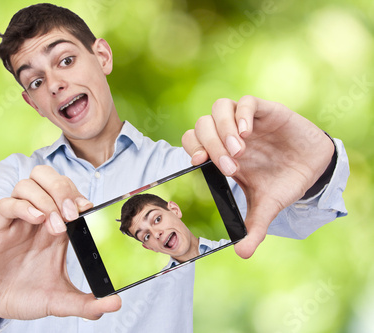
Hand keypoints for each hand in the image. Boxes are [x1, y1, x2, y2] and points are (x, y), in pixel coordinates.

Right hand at [0, 165, 120, 319]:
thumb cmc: (24, 295)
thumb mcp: (60, 301)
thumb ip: (87, 304)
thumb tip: (115, 304)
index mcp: (55, 227)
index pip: (68, 193)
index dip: (79, 195)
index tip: (89, 209)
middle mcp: (36, 218)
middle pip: (48, 178)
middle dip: (63, 190)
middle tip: (73, 214)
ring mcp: (16, 221)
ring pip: (28, 184)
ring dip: (46, 199)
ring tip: (56, 224)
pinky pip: (6, 203)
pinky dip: (24, 206)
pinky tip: (37, 220)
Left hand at [182, 96, 334, 258]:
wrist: (314, 167)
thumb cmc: (283, 183)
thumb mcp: (266, 207)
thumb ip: (252, 228)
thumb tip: (243, 254)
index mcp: (221, 155)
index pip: (193, 143)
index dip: (191, 149)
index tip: (198, 164)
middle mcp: (228, 135)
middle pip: (201, 126)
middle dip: (210, 145)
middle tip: (228, 167)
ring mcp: (245, 121)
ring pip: (219, 109)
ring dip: (222, 130)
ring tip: (238, 151)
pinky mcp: (265, 111)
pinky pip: (246, 102)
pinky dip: (242, 115)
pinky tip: (247, 133)